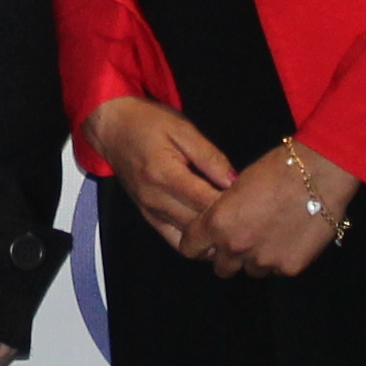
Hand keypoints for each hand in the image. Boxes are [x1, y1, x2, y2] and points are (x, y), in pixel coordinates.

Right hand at [85, 95, 237, 258]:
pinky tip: (213, 235)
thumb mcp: (183, 130)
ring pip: (189, 238)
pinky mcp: (148, 217)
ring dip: (212, 235)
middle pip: (199, 224)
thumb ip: (209, 157)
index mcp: (165, 174)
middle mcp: (155, 198)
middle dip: (226, 222)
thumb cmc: (150, 123)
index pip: (206, 201)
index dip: (232, 205)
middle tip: (249, 216)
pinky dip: (196, 242)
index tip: (252, 201)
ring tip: (234, 225)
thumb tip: (234, 181)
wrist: (113, 129)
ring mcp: (149, 211)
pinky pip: (175, 241)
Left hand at [199, 138, 361, 279]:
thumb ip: (221, 212)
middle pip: (221, 268)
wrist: (320, 174)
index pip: (190, 248)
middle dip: (229, 256)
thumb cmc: (277, 170)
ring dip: (256, 258)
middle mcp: (236, 247)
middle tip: (245, 238)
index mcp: (217, 224)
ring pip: (251, 270)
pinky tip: (291, 237)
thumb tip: (216, 225)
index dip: (198, 244)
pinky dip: (281, 258)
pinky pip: (277, 270)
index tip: (208, 240)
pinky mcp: (289, 268)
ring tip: (273, 234)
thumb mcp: (236, 186)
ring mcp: (264, 261)